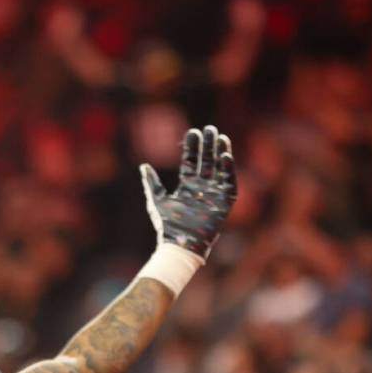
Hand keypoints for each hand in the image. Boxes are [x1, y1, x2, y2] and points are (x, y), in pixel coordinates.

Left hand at [140, 125, 237, 259]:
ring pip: (219, 168)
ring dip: (220, 152)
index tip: (194, 132)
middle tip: (210, 129)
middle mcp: (202, 188)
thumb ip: (152, 183)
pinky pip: (228, 182)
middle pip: (207, 161)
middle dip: (208, 145)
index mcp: (187, 186)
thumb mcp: (157, 200)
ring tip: (221, 137)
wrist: (181, 243)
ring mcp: (214, 193)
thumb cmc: (167, 225)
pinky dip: (228, 169)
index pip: (191, 162)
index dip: (192, 148)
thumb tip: (143, 166)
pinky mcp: (225, 201)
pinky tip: (226, 155)